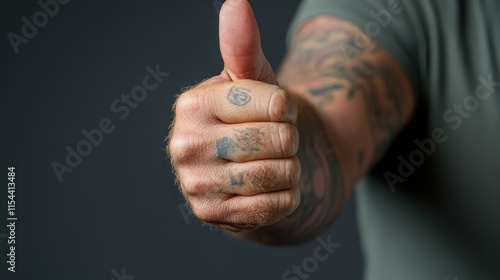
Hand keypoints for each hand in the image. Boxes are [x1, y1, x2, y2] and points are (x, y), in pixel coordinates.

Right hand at [168, 0, 300, 231]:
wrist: (242, 167)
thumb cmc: (247, 118)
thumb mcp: (248, 81)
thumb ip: (243, 45)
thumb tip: (237, 3)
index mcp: (193, 104)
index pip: (276, 104)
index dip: (287, 109)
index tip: (275, 112)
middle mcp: (185, 143)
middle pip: (279, 140)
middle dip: (289, 140)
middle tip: (274, 140)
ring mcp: (196, 182)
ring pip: (279, 174)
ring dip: (290, 169)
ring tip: (273, 162)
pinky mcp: (212, 213)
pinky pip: (274, 205)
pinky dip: (286, 196)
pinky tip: (270, 187)